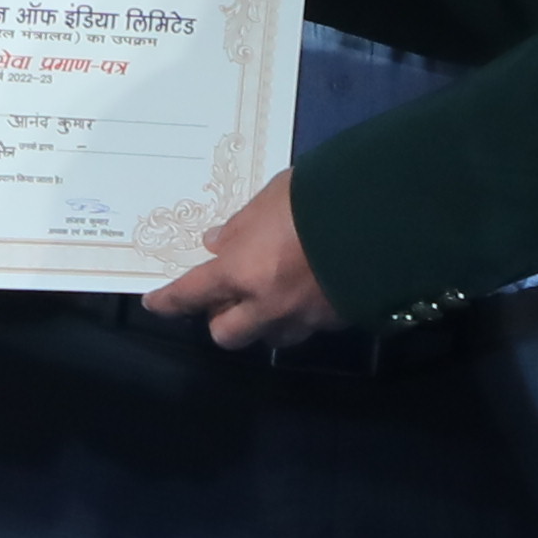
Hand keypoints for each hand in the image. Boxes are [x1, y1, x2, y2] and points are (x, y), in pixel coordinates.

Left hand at [146, 172, 330, 349]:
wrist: (382, 219)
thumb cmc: (315, 199)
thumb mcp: (267, 200)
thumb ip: (239, 228)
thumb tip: (216, 244)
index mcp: (241, 272)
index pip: (191, 294)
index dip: (169, 301)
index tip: (155, 303)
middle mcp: (266, 306)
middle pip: (226, 334)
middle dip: (221, 320)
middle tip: (227, 297)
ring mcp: (303, 319)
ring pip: (269, 339)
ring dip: (262, 324)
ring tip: (271, 297)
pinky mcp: (335, 322)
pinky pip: (306, 328)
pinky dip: (299, 315)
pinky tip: (309, 292)